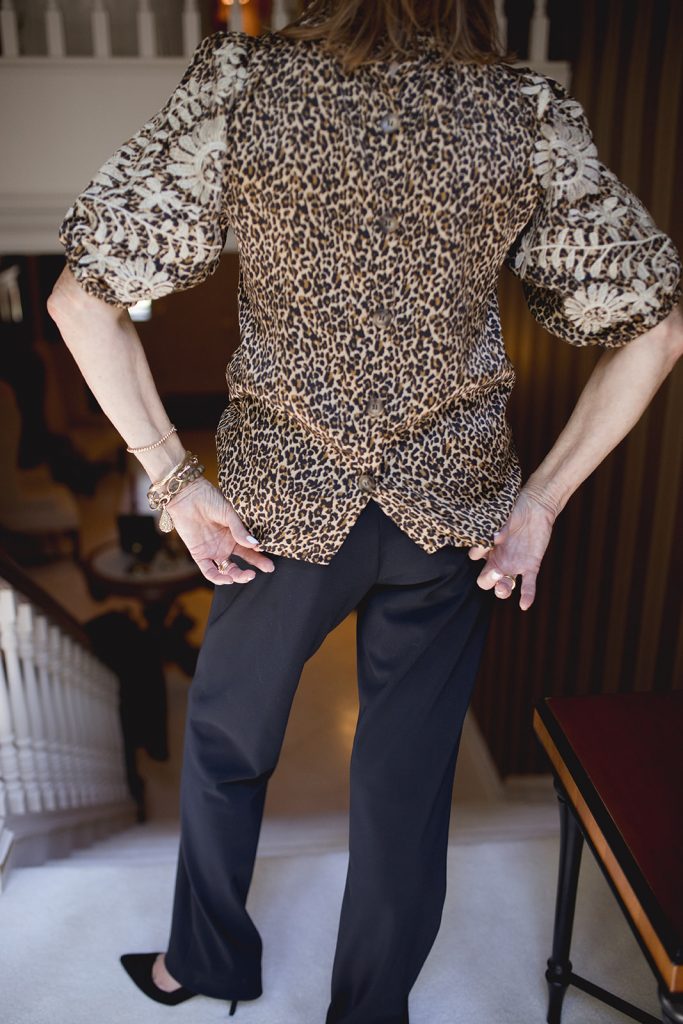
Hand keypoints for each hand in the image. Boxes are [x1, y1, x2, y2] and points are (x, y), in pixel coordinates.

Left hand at [163, 476, 275, 584]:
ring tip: (247, 575)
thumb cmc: (210, 500)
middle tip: (268, 568)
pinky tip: (228, 579)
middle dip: (254, 567)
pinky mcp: (199, 554)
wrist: (187, 496)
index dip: (260, 555)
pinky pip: (209, 571)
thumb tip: (256, 545)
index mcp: (235, 534)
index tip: (269, 557)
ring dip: (237, 575)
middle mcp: (225, 545)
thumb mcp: (229, 513)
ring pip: (227, 570)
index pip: (251, 549)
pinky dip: (218, 578)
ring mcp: (213, 551)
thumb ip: (240, 530)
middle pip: (241, 561)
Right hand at [467, 485, 558, 610]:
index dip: (476, 555)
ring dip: (502, 591)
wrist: (536, 507)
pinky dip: (527, 595)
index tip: (483, 546)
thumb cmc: (514, 510)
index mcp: (488, 550)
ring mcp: (514, 565)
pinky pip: (528, 585)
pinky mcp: (531, 566)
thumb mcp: (501, 518)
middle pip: (486, 581)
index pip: (474, 560)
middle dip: (488, 581)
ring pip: (504, 587)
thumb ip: (496, 528)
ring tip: (505, 586)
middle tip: (495, 573)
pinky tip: (524, 605)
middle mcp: (498, 561)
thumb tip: (494, 538)